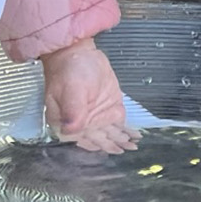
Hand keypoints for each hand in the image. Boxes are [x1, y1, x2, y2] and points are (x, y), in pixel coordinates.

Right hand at [41, 38, 136, 153]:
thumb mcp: (71, 88)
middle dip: (114, 145)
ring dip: (122, 141)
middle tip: (130, 149)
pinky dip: (126, 130)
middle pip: (99, 139)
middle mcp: (81, 124)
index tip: (115, 148)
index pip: (84, 139)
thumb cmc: (69, 69)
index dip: (99, 144)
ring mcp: (95, 117)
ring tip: (133, 147)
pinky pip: (117, 124)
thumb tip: (71, 130)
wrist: (76, 52)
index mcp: (66, 123)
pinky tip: (134, 136)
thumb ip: (72, 110)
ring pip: (109, 134)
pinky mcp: (107, 108)